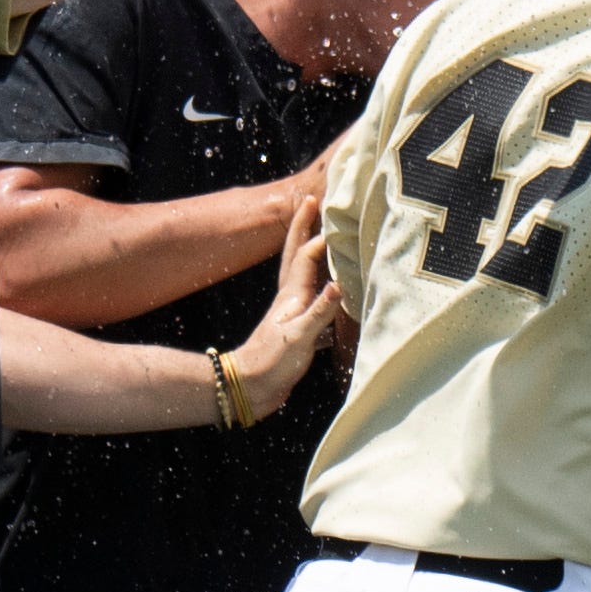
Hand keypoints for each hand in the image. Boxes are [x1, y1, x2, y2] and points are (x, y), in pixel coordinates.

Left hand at [225, 193, 336, 418]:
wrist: (250, 389)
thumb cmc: (271, 363)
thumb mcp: (298, 337)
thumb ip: (320, 312)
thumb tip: (340, 284)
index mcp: (291, 296)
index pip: (305, 256)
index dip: (318, 235)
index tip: (334, 214)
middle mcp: (290, 298)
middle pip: (297, 254)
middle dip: (303, 227)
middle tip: (311, 202)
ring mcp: (292, 312)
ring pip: (305, 274)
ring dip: (314, 254)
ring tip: (325, 238)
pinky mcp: (297, 329)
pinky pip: (314, 300)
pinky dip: (325, 290)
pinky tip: (334, 292)